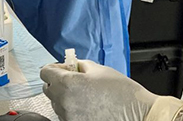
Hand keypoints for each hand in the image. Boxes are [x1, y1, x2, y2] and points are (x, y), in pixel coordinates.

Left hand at [41, 60, 159, 120]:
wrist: (137, 115)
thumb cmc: (122, 93)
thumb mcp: (99, 70)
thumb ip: (80, 66)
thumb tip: (71, 66)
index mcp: (68, 84)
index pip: (45, 72)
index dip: (54, 68)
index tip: (62, 68)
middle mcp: (64, 102)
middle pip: (48, 89)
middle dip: (58, 83)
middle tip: (75, 80)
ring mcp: (68, 117)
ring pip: (57, 104)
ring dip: (65, 97)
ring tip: (85, 95)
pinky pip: (66, 115)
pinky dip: (72, 110)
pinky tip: (88, 106)